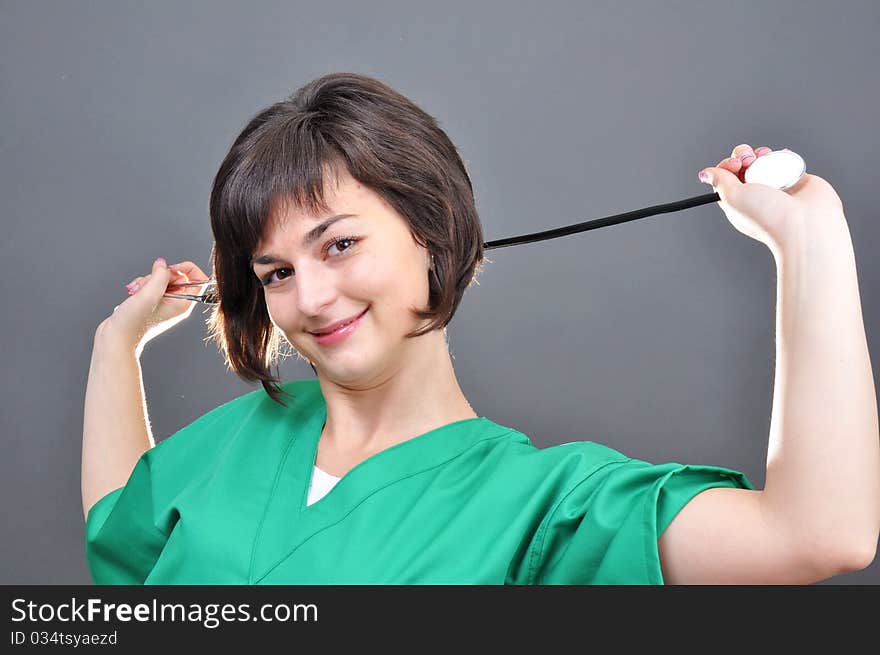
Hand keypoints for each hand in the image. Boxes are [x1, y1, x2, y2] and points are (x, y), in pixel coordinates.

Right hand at [96, 258, 210, 353]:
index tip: (170, 268)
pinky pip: (150, 284)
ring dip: (146, 280)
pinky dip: (141, 284)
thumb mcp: (150, 294)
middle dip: (158, 275)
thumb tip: (162, 264)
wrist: (116, 337)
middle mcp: (175, 303)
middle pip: (176, 277)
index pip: (198, 280)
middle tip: (147, 285)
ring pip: (160, 279)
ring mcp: (163, 303)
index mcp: (183, 303)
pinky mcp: (151, 302)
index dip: (186, 269)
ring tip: (137, 292)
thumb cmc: (133, 322)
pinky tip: (133, 291)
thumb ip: (160, 275)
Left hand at [699, 144, 845, 252]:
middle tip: (750, 160)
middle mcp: (756, 195)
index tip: (734, 164)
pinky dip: (784, 155)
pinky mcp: (795, 180)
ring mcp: (776, 187)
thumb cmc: (769, 217)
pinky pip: (786, 161)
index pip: (725, 177)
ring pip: (764, 161)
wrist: (807, 224)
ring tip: (767, 156)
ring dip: (762, 154)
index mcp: (737, 203)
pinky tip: (784, 155)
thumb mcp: (733, 198)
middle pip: (743, 165)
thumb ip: (719, 182)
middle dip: (743, 155)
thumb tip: (705, 173)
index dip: (726, 165)